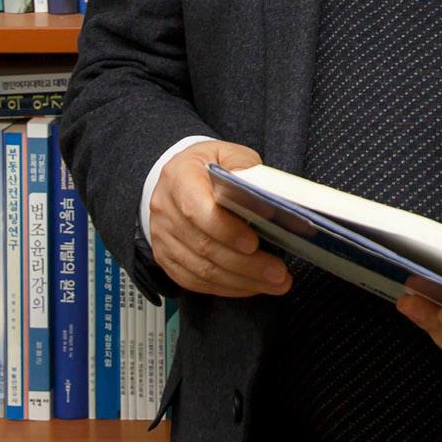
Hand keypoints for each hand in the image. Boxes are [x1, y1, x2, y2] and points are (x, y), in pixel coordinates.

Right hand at [146, 140, 291, 298]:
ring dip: (241, 281)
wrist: (180, 177)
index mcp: (179, 177)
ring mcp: (162, 237)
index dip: (226, 231)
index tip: (255, 244)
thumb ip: (246, 170)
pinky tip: (250, 286)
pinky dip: (226, 288)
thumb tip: (264, 197)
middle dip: (246, 265)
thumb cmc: (209, 165)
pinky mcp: (166, 257)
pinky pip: (195, 282)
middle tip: (278, 273)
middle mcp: (165, 209)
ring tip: (274, 283)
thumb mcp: (229, 154)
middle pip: (204, 246)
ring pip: (201, 270)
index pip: (198, 210)